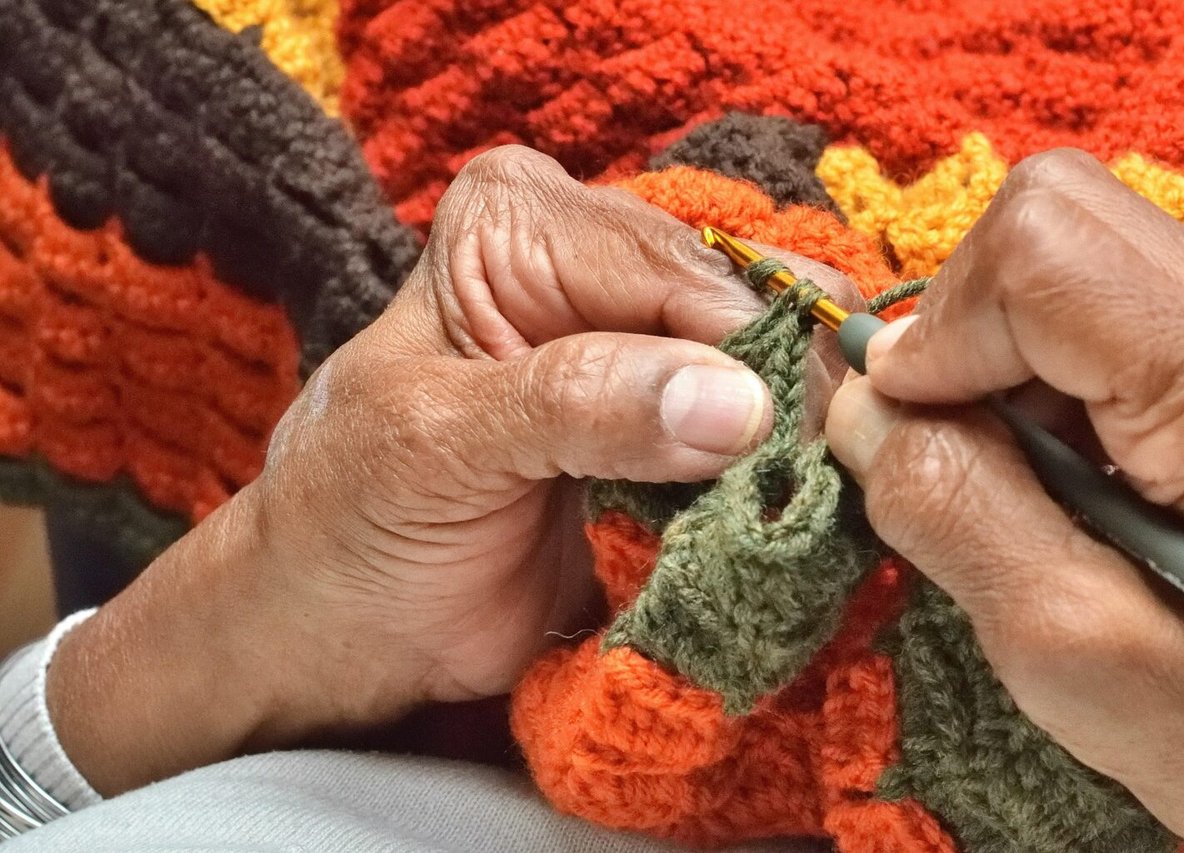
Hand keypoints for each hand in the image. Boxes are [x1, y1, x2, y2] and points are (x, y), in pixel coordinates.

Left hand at [46, 146, 859, 794]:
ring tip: (800, 516)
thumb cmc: (357, 513)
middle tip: (806, 491)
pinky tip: (796, 524)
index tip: (791, 450)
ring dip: (806, 449)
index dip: (752, 355)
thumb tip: (738, 401)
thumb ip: (577, 404)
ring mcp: (660, 346)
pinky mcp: (693, 426)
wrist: (348, 620)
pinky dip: (797, 483)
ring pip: (793, 371)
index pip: (686, 271)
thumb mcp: (439, 443)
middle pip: (760, 305)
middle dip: (793, 401)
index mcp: (528, 222)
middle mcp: (606, 262)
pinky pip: (784, 438)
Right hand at [824, 150, 1183, 850]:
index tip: (913, 430)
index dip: (941, 330)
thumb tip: (860, 397)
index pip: (1042, 250)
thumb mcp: (1059, 643)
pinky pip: (1107, 280)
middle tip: (970, 449)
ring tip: (1040, 472)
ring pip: (1072, 238)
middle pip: (1054, 213)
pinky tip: (1081, 457)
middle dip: (969, 327)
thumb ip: (947, 501)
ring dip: (1009, 348)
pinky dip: (1050, 357)